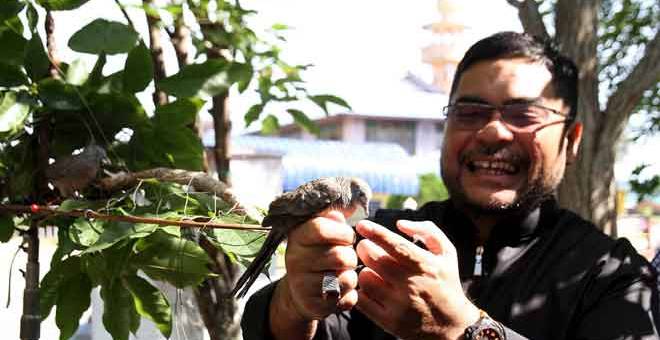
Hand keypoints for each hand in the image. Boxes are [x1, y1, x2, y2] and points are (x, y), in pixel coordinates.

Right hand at [270, 210, 358, 334]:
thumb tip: (343, 209)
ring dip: (351, 276)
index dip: (342, 232)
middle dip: (350, 257)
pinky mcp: (314, 306)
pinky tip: (339, 290)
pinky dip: (350, 294)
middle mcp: (295, 260)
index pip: (321, 228)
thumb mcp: (320, 232)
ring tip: (341, 273)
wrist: (300, 292)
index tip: (347, 237)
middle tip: (344, 259)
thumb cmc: (317, 254)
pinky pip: (347, 298)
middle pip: (340, 256)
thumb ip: (331, 219)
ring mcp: (302, 285)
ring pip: (346, 278)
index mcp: (297, 237)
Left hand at [355, 219, 479, 339]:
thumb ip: (427, 231)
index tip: (362, 225)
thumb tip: (400, 223)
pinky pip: (362, 300)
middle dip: (365, 249)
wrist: (452, 325)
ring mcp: (399, 305)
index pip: (396, 245)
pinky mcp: (389, 322)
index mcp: (425, 265)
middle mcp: (412, 285)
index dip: (376, 233)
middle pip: (373, 259)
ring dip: (365, 270)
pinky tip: (371, 288)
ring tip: (373, 271)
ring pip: (365, 279)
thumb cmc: (445, 282)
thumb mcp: (446, 253)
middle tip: (367, 248)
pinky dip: (362, 291)